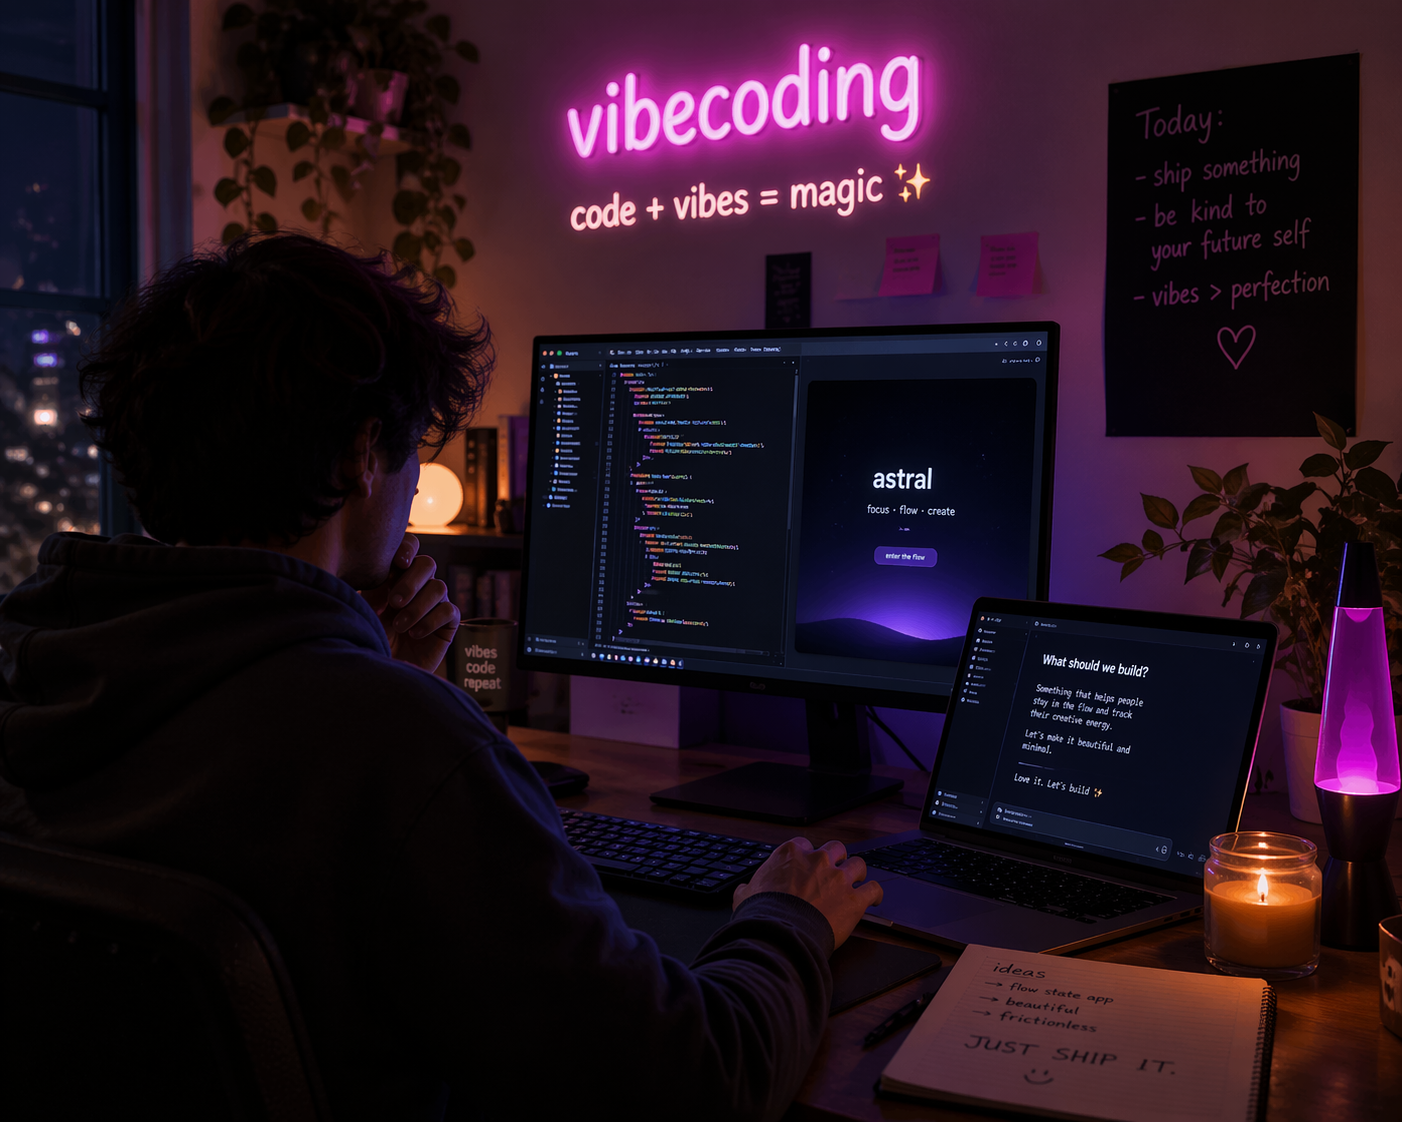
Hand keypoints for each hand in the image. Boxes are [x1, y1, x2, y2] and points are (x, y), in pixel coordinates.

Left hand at [361, 534, 458, 671]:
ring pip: (439, 587)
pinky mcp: (447, 623)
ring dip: (418, 606)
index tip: (399, 562)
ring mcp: (434, 604)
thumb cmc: (369, 641)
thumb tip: (378, 573)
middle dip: (412, 581)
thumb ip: (369, 591)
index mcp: (395, 576)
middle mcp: (418, 586)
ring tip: (400, 626)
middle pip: (427, 564)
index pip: (408, 549)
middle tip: (395, 602)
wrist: (383, 673)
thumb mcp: (363, 614)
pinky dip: (431, 620)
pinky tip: (415, 634)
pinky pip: (448, 610)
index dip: (407, 548)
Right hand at [733, 837, 882, 949]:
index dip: (808, 856)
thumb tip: (744, 890)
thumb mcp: (745, 896)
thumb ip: (748, 888)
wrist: (780, 934)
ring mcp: (838, 878)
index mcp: (791, 854)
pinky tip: (874, 899)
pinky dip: (875, 894)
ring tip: (857, 882)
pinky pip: (873, 889)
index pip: (805, 845)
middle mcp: (818, 860)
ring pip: (858, 864)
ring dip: (857, 873)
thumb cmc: (763, 914)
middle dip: (836, 859)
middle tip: (834, 871)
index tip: (808, 867)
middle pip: (836, 849)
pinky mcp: (854, 899)